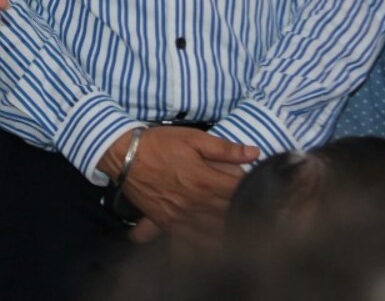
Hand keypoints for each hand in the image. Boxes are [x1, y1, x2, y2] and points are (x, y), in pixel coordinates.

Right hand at [101, 127, 257, 248]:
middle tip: (254, 208)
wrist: (124, 156)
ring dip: (230, 232)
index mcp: (206, 181)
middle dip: (245, 212)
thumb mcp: (192, 138)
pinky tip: (215, 246)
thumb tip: (254, 153)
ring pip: (215, 234)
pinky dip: (205, 247)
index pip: (241, 192)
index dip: (254, 190)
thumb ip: (224, 148)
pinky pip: (191, 243)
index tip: (261, 187)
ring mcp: (183, 217)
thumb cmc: (159, 144)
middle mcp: (197, 204)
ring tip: (240, 228)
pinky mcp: (169, 225)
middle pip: (231, 216)